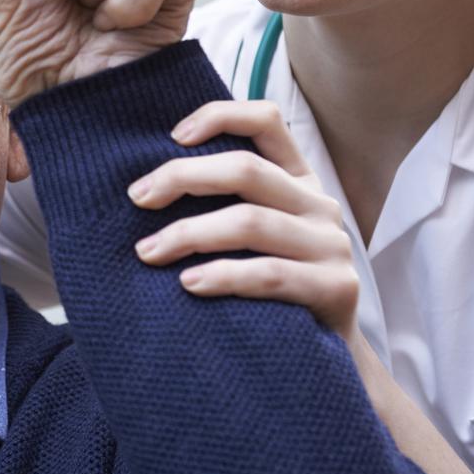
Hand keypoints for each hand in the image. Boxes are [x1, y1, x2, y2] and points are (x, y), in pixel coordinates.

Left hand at [129, 100, 358, 339]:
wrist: (326, 357)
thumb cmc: (270, 291)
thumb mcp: (253, 238)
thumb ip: (224, 204)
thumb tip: (145, 185)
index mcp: (298, 180)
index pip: (266, 121)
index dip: (219, 116)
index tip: (172, 136)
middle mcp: (319, 204)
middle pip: (246, 169)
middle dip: (182, 178)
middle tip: (137, 198)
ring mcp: (331, 245)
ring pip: (251, 222)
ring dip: (190, 234)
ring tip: (148, 252)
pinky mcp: (336, 287)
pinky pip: (269, 274)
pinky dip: (224, 276)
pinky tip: (188, 284)